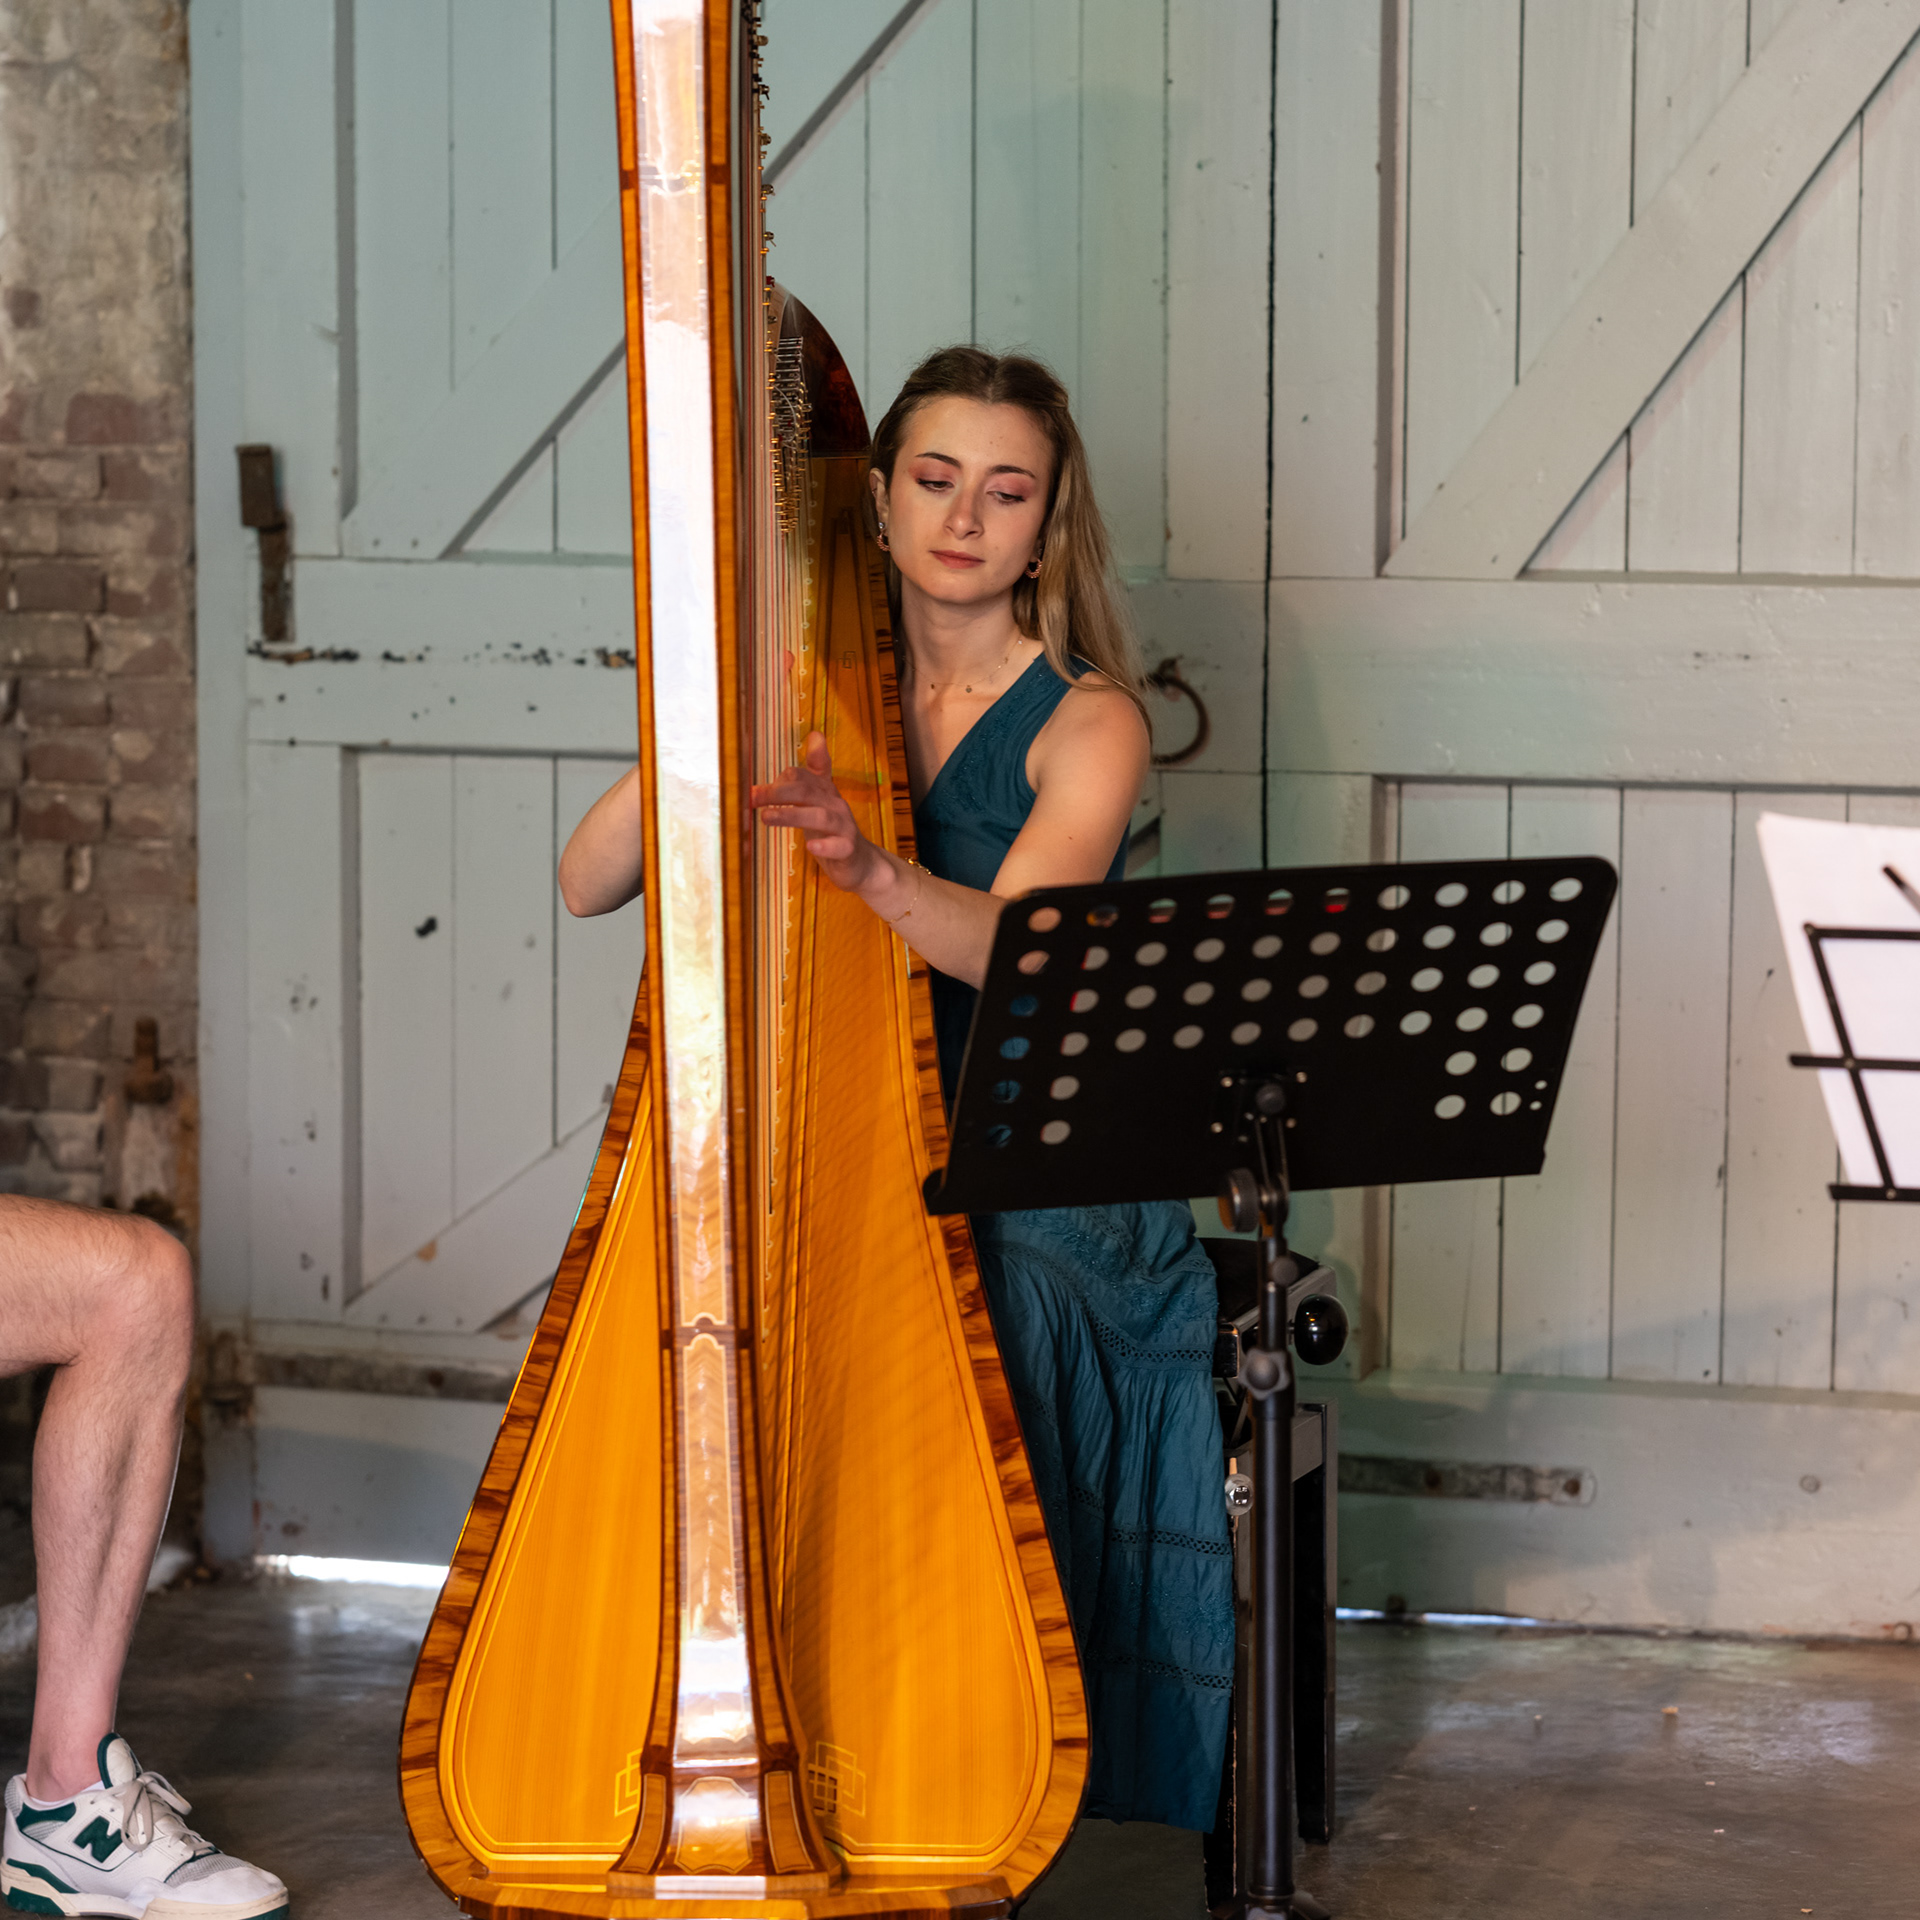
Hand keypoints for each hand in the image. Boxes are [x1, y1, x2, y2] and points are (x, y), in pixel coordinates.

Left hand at [751, 732, 878, 893]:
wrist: (860, 861)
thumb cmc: (832, 829)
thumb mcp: (819, 798)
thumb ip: (811, 772)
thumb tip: (816, 734)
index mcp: (824, 791)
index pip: (801, 776)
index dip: (777, 780)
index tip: (751, 790)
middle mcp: (835, 804)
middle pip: (806, 791)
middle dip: (778, 793)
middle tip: (752, 798)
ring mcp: (844, 826)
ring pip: (820, 816)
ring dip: (792, 815)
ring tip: (767, 817)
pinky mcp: (848, 849)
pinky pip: (839, 846)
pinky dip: (825, 846)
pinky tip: (811, 847)